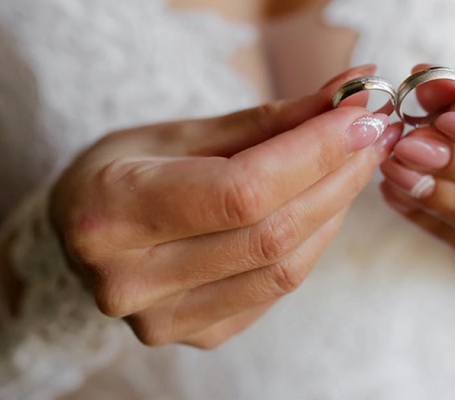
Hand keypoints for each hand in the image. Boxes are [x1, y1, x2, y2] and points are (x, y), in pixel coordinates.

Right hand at [51, 65, 401, 347]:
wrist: (84, 229)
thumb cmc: (125, 169)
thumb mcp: (180, 132)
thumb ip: (265, 122)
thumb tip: (347, 96)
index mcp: (110, 212)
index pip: (239, 190)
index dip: (313, 154)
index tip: (360, 120)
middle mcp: (130, 280)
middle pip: (268, 234)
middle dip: (335, 180)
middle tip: (371, 138)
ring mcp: (162, 320)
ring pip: (282, 269)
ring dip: (333, 213)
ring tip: (352, 167)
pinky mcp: (196, 336)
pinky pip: (275, 290)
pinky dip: (310, 245)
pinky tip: (321, 208)